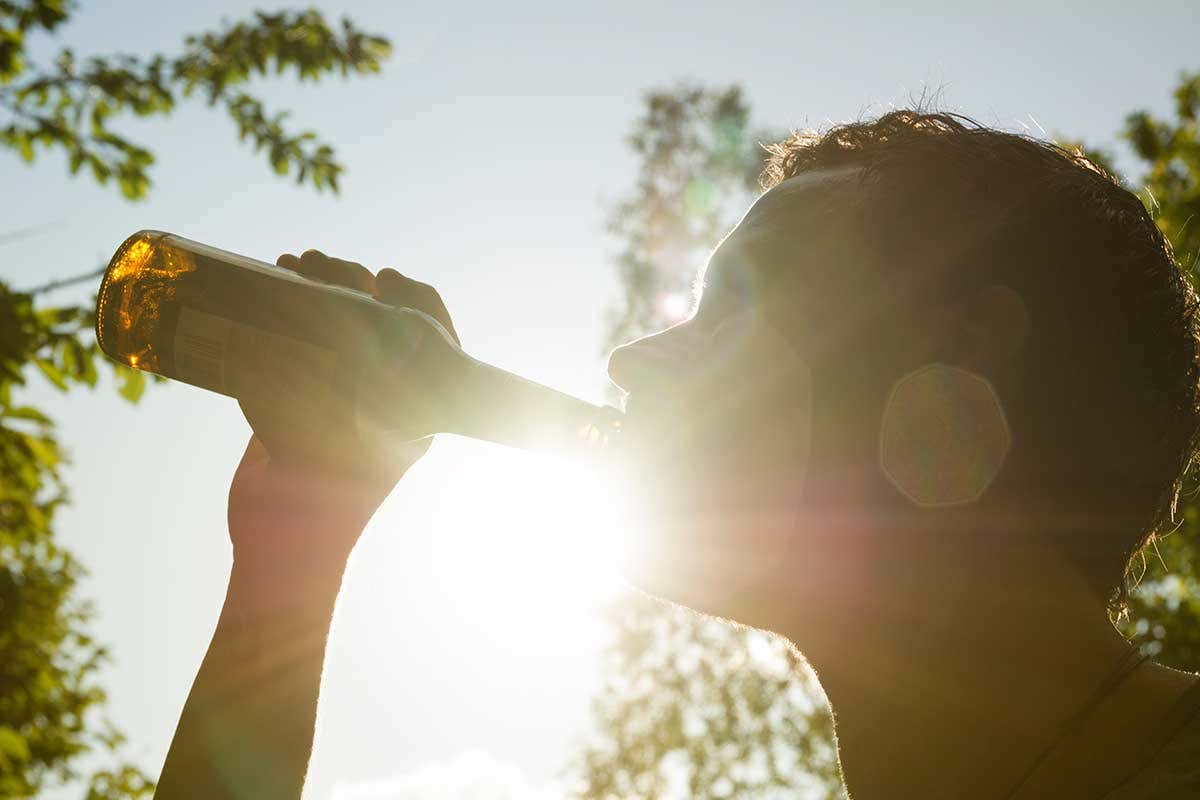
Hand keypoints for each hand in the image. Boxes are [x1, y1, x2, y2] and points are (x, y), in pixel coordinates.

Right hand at [228, 249, 459, 565]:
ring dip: (320, 289)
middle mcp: (386, 394)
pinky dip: (291, 312)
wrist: (288, 545)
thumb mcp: (331, 434)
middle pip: (381, 319)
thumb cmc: (326, 495)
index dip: (415, 298)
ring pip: (343, 325)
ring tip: (290, 265)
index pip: (433, 335)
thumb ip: (309, 393)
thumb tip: (272, 343)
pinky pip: (305, 342)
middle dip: (351, 281)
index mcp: (418, 406)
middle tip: (315, 265)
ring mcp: (345, 393)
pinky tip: (270, 285)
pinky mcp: (305, 398)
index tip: (384, 279)